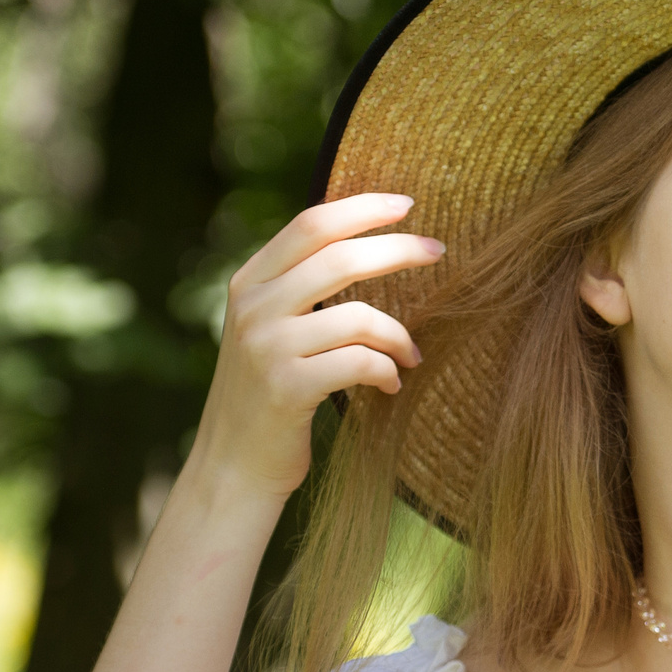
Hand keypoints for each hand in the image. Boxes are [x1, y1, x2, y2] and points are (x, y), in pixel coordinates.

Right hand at [189, 193, 440, 495]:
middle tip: (439, 251)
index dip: (362, 209)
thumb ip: (299, 288)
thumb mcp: (269, 330)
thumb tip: (365, 244)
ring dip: (398, 334)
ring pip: (358, 317)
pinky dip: (388, 372)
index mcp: (249, 282)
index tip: (407, 205)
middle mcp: (253, 308)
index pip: (311, 225)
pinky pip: (361, 363)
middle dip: (398, 250)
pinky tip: (392, 385)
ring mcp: (267, 348)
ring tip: (411, 353)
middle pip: (340, 259)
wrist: (233, 466)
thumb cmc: (268, 395)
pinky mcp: (287, 388)